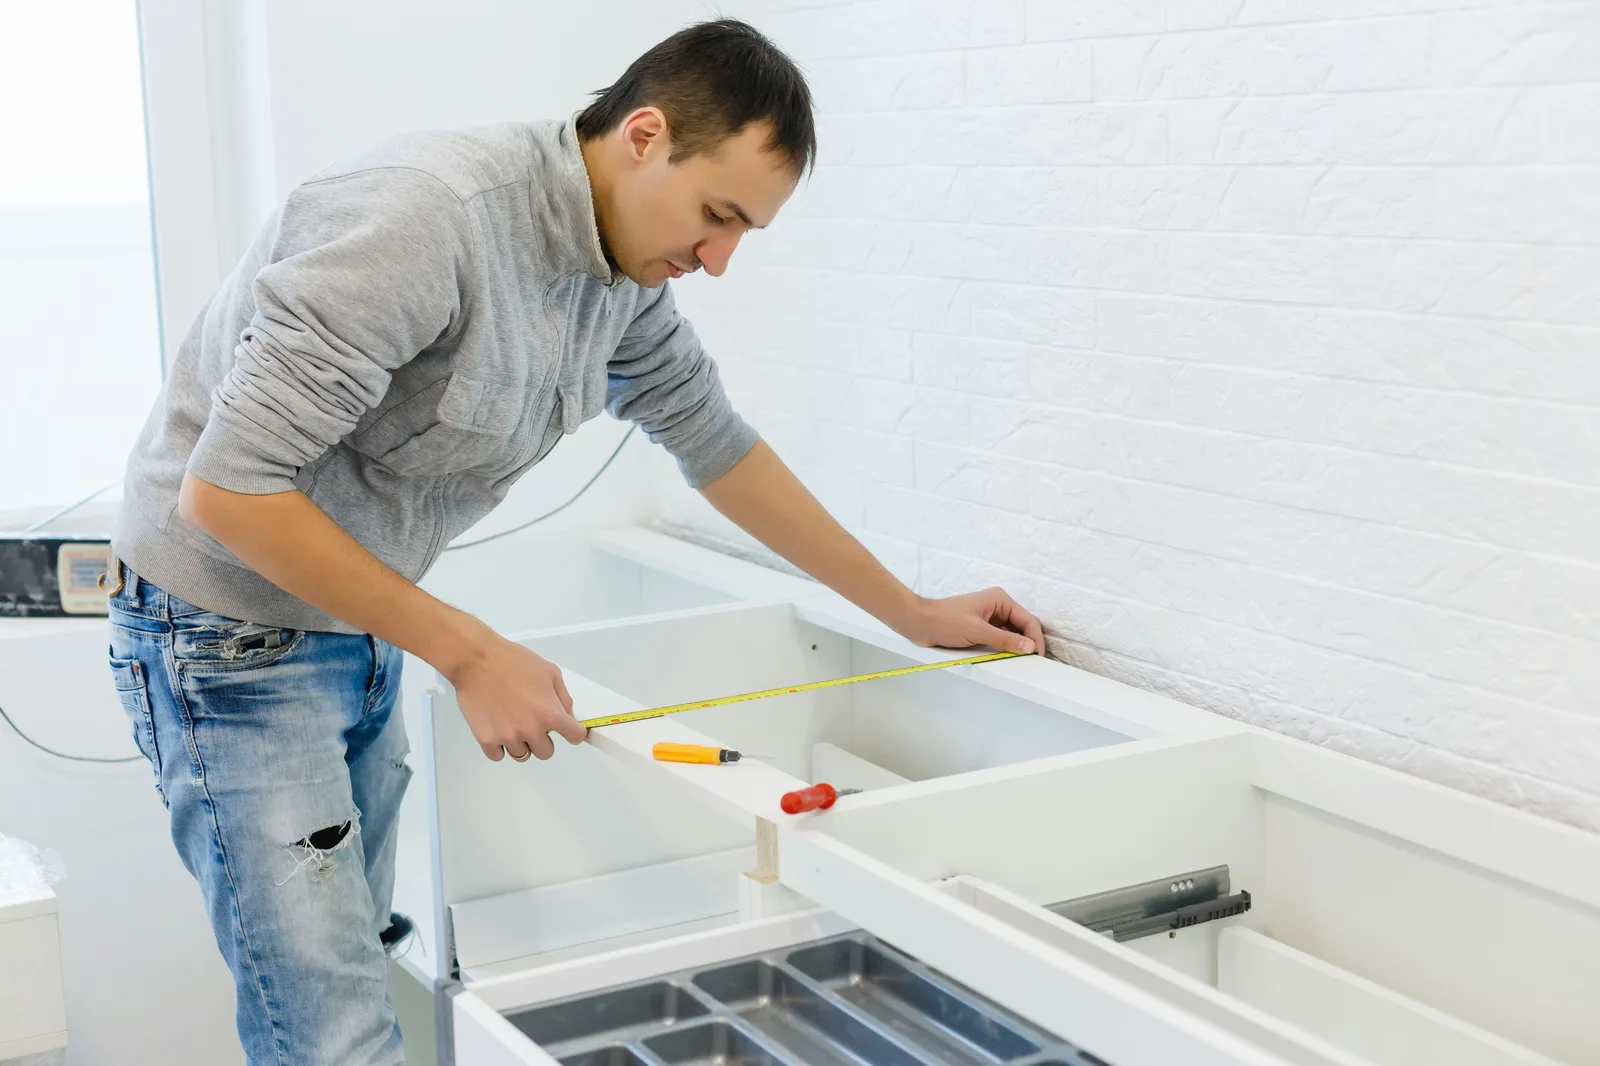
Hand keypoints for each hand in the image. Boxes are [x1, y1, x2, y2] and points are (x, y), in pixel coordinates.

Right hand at [444, 628, 586, 761]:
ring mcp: (507, 736)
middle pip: (546, 752)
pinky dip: (499, 746)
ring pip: (522, 755)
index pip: (574, 737)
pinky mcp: (486, 739)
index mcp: (550, 713)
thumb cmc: (512, 662)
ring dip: (520, 743)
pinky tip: (498, 729)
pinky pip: (498, 755)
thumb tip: (568, 716)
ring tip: (512, 722)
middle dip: (543, 739)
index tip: (568, 730)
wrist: (476, 661)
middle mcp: (530, 729)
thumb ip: (563, 697)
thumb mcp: (549, 672)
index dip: (573, 732)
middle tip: (532, 723)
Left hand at [895, 587, 1044, 655]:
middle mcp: (998, 606)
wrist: (919, 623)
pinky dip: (1005, 647)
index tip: (1038, 658)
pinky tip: (1007, 657)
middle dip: (1029, 642)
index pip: (1027, 620)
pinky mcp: (981, 627)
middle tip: (1033, 663)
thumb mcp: (977, 631)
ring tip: (1023, 662)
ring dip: (1017, 646)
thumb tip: (1029, 647)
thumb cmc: (945, 622)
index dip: (1035, 639)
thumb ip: (1004, 639)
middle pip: (1022, 626)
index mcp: (1000, 600)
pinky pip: (1000, 637)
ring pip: (1012, 633)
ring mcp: (989, 616)